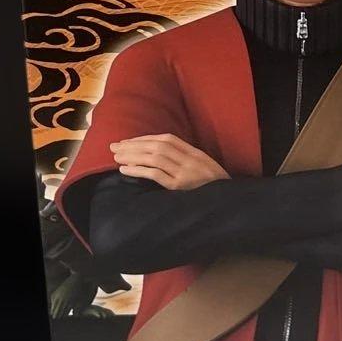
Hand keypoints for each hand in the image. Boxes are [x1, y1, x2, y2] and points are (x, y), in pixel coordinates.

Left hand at [110, 134, 228, 190]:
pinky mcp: (179, 187)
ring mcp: (185, 173)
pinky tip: (126, 170)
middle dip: (134, 145)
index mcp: (194, 153)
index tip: (128, 141)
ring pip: (154, 158)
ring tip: (116, 157)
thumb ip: (185, 159)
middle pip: (157, 146)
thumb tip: (159, 154)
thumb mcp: (202, 167)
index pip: (166, 139)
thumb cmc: (213, 186)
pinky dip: (139, 171)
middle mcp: (189, 160)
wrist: (227, 201)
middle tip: (114, 147)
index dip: (145, 139)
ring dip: (133, 156)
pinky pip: (156, 175)